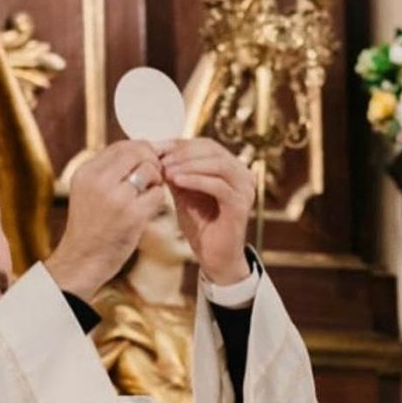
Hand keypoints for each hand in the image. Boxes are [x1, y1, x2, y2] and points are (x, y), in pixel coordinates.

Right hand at [45, 140, 166, 299]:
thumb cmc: (90, 227)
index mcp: (86, 172)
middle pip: (138, 152)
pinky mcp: (133, 215)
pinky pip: (158, 193)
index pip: (121, 146)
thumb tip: (141, 150)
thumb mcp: (87, 191)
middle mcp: (99, 181)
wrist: (83, 260)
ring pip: (150, 170)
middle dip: (152, 161)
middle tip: (154, 176)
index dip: (140, 149)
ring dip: (156, 180)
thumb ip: (108, 171)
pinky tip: (148, 208)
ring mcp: (116, 198)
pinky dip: (158, 199)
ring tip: (148, 193)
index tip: (147, 161)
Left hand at [157, 138, 253, 284]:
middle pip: (212, 150)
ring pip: (217, 164)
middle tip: (160, 158)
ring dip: (188, 164)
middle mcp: (243, 174)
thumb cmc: (201, 226)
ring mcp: (245, 188)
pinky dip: (196, 180)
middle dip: (183, 152)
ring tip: (166, 169)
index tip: (156, 147)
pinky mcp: (240, 205)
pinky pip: (218, 185)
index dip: (180, 144)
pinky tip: (176, 181)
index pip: (206, 145)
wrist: (215, 258)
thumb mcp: (184, 195)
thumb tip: (157, 152)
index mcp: (231, 168)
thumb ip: (176, 174)